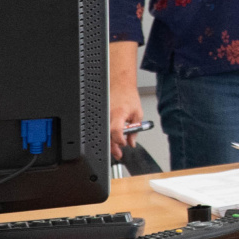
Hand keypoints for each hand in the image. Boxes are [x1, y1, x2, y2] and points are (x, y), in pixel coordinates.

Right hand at [108, 40, 142, 160]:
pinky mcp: (100, 115)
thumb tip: (131, 142)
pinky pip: (103, 127)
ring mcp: (103, 114)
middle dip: (113, 147)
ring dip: (110, 142)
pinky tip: (112, 137)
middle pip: (107, 135)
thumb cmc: (128, 96)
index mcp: (118, 114)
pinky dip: (108, 134)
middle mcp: (108, 115)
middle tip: (119, 153)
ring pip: (104, 133)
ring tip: (117, 148)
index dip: (120, 140)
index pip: (116, 131)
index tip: (124, 143)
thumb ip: (135, 130)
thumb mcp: (138, 114)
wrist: (120, 84)